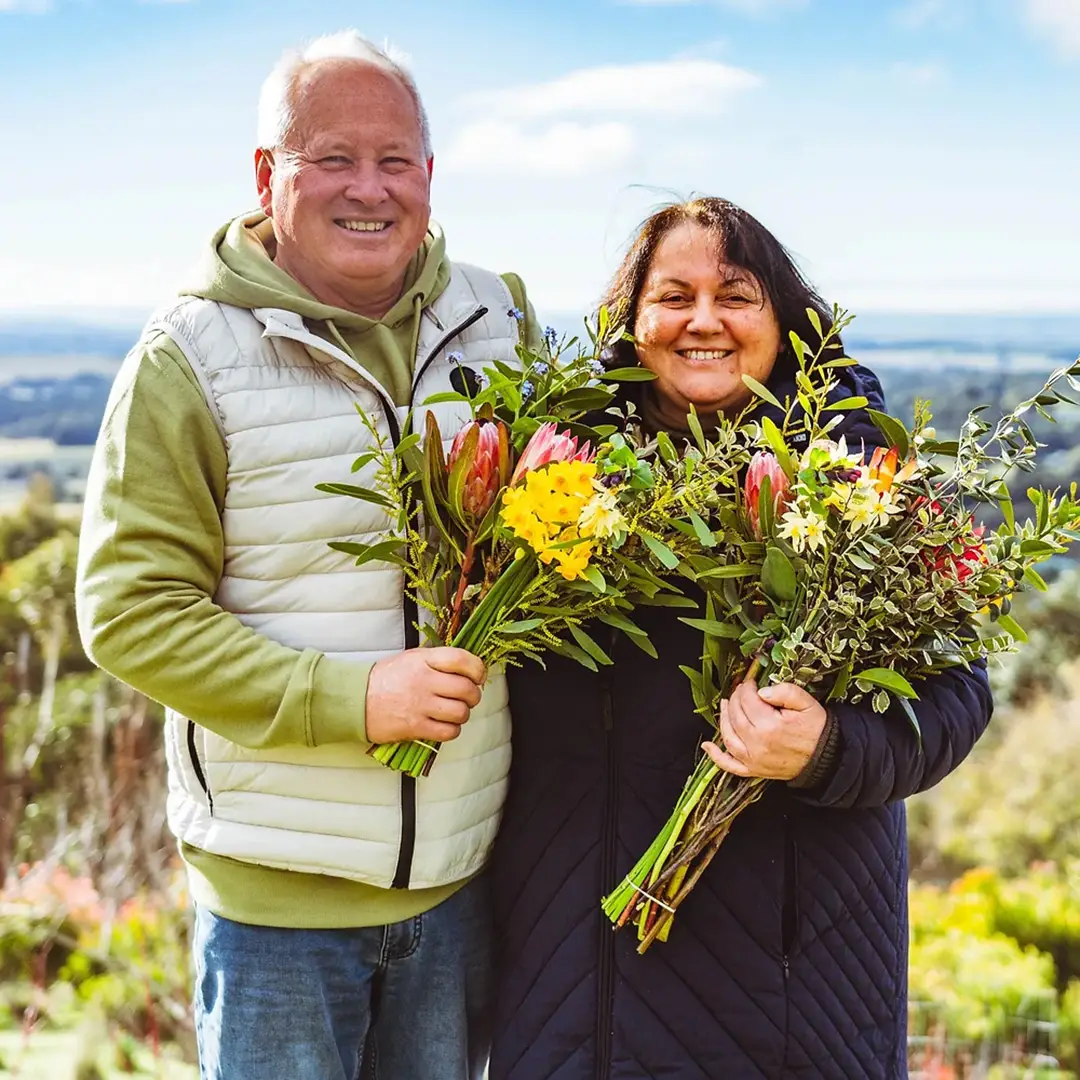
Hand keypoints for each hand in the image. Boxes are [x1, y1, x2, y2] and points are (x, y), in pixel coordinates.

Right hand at [365, 647, 485, 745]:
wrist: (355, 700)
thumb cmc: (385, 679)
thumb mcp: (411, 659)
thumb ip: (438, 661)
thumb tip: (468, 668)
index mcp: (423, 660)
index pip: (461, 659)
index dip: (477, 668)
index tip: (478, 676)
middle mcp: (423, 680)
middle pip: (466, 689)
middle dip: (473, 696)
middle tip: (467, 698)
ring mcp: (420, 705)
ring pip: (461, 712)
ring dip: (463, 714)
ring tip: (454, 712)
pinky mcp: (415, 727)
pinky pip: (449, 731)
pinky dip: (452, 730)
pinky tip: (444, 725)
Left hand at [702, 680, 826, 780]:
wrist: (826, 758)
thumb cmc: (816, 729)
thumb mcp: (807, 704)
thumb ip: (786, 692)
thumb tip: (762, 691)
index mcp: (770, 726)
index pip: (747, 701)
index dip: (746, 688)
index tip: (750, 682)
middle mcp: (757, 744)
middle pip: (736, 716)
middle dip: (735, 699)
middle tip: (740, 691)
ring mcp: (753, 760)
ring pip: (728, 736)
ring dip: (723, 719)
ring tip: (725, 705)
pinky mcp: (754, 770)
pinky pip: (730, 765)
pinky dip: (716, 757)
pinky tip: (707, 746)